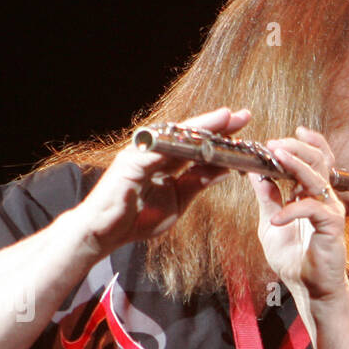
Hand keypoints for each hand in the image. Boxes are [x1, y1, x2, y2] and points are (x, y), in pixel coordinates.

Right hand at [71, 106, 251, 258]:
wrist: (106, 232)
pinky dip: (175, 145)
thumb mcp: (179, 201)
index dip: (219, 135)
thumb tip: (225, 169)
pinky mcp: (129, 163)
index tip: (242, 126)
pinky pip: (156, 151)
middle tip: (242, 115)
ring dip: (200, 128)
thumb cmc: (138, 217)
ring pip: (174, 137)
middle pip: (188, 134)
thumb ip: (198, 182)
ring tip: (224, 119)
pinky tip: (194, 140)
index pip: (196, 144)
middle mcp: (154, 152)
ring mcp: (141, 154)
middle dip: (215, 124)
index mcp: (166, 160)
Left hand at [249, 126, 348, 302]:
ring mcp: (330, 210)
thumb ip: (267, 199)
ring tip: (275, 157)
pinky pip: (312, 208)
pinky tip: (275, 219)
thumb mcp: (270, 225)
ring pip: (317, 176)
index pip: (311, 160)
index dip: (299, 145)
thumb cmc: (295, 260)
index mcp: (310, 195)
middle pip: (317, 160)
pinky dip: (291, 210)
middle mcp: (323, 198)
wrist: (311, 289)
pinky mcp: (332, 225)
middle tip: (273, 144)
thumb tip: (254, 174)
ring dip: (295, 164)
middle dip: (295, 148)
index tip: (276, 139)